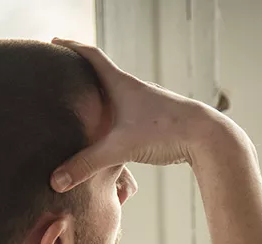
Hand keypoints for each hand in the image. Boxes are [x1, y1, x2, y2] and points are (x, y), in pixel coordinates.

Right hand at [50, 38, 218, 191]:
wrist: (208, 138)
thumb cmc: (166, 132)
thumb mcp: (121, 148)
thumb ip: (87, 164)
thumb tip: (56, 182)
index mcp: (122, 85)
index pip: (91, 57)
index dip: (71, 48)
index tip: (53, 43)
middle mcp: (135, 90)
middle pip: (102, 74)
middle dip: (81, 73)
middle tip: (61, 74)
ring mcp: (148, 105)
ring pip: (118, 96)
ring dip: (101, 97)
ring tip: (83, 105)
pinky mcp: (158, 122)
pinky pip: (129, 114)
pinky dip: (115, 117)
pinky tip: (112, 132)